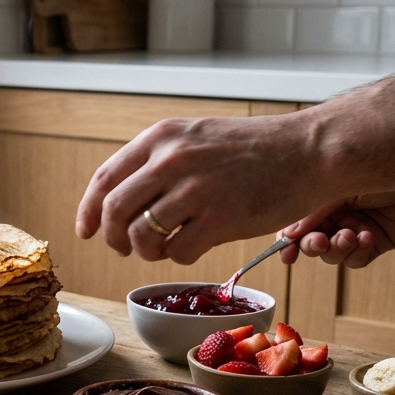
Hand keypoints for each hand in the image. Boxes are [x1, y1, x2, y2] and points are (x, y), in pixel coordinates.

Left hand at [74, 115, 328, 263]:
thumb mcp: (197, 137)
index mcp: (161, 138)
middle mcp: (172, 160)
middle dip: (113, 238)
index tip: (86, 231)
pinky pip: (178, 253)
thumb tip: (120, 202)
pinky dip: (179, 257)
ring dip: (147, 251)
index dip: (89, 211)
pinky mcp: (221, 217)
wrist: (308, 151)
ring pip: (142, 236)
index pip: (105, 179)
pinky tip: (195, 246)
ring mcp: (196, 189)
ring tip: (165, 247)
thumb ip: (159, 161)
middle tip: (124, 248)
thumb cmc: (255, 149)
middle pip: (114, 212)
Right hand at [277, 184, 394, 268]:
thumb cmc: (384, 160)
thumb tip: (289, 233)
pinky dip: (358, 253)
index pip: (296, 224)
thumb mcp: (340, 182)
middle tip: (320, 241)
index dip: (287, 241)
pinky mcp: (379, 241)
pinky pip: (358, 259)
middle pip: (312, 243)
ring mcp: (357, 228)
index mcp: (321, 195)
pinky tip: (368, 236)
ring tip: (350, 235)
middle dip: (312, 246)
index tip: (285, 253)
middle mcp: (336, 213)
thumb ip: (315, 208)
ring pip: (334, 255)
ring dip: (336, 249)